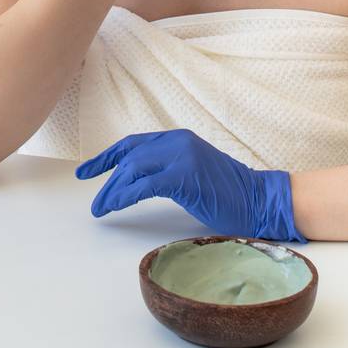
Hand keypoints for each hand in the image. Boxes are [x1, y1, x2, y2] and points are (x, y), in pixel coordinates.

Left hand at [75, 128, 307, 243]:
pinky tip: (115, 207)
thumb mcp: (193, 172)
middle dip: (107, 178)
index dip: (107, 157)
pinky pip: (144, 185)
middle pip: (130, 156)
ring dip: (112, 190)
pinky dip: (125, 196)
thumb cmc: (229, 193)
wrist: (260, 200)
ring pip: (133, 168)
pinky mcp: (185, 176)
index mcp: (178, 138)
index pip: (134, 144)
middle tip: (94, 202)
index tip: (87, 171)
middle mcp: (177, 141)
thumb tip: (136, 183)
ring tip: (101, 208)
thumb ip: (168, 169)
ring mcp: (182, 156)